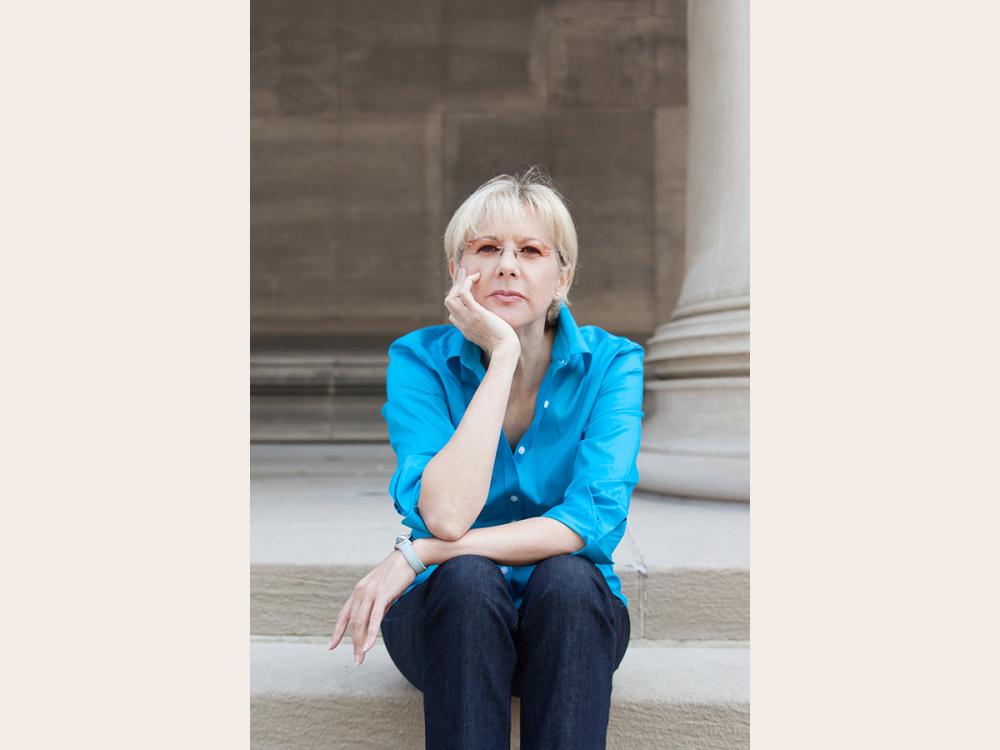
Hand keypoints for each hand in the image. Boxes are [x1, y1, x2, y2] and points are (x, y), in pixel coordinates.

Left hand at [328, 549, 416, 664]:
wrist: (407, 558)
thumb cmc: (396, 576)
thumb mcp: (382, 592)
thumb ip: (376, 607)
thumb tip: (375, 624)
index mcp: (358, 591)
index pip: (344, 615)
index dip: (337, 632)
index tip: (331, 646)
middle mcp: (361, 592)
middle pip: (353, 623)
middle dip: (353, 643)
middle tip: (357, 660)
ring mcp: (371, 593)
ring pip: (361, 623)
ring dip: (360, 643)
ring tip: (361, 658)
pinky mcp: (383, 595)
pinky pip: (375, 618)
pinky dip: (370, 634)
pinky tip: (367, 646)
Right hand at [444, 266, 520, 356]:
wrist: (505, 349)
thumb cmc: (503, 344)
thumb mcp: (489, 336)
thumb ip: (485, 328)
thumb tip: (490, 321)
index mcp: (465, 329)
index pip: (452, 314)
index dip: (457, 300)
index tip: (466, 290)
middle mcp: (462, 323)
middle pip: (449, 302)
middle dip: (455, 286)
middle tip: (464, 274)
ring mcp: (467, 317)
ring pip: (451, 297)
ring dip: (459, 282)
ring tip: (470, 273)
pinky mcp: (476, 312)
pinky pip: (464, 293)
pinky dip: (467, 281)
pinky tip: (476, 276)